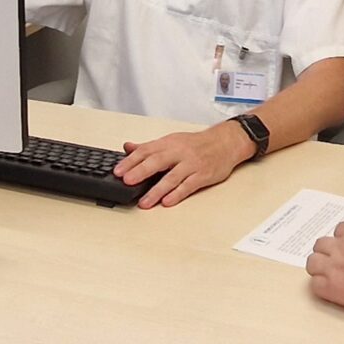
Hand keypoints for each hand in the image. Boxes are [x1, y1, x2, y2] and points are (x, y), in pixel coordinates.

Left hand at [115, 121, 246, 208]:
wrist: (225, 143)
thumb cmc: (196, 144)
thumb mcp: (171, 141)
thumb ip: (149, 147)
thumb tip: (128, 147)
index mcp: (168, 143)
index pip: (146, 151)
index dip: (131, 161)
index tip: (118, 171)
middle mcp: (179, 152)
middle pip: (158, 161)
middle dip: (141, 172)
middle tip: (127, 181)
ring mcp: (192, 164)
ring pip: (172, 178)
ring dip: (157, 191)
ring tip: (144, 202)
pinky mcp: (203, 176)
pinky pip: (188, 186)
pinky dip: (177, 194)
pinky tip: (167, 202)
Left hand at [305, 219, 343, 327]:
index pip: (340, 230)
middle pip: (322, 244)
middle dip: (329, 252)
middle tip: (338, 262)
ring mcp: (336, 268)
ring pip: (313, 262)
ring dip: (320, 268)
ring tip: (330, 276)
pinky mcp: (334, 290)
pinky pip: (314, 285)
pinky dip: (320, 287)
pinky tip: (332, 290)